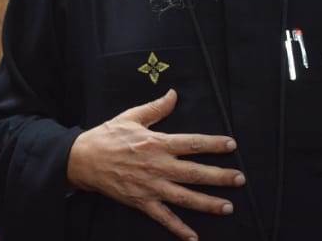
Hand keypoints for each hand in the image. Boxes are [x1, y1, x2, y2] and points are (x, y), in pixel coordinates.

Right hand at [66, 89, 244, 240]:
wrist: (81, 159)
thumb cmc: (106, 136)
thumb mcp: (130, 117)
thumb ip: (155, 108)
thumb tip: (174, 95)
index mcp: (156, 143)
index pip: (192, 143)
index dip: (213, 144)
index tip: (231, 145)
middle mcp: (158, 166)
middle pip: (195, 172)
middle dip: (220, 177)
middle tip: (240, 179)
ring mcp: (151, 186)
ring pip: (185, 197)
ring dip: (208, 203)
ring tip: (228, 207)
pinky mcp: (141, 201)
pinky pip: (164, 217)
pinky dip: (179, 228)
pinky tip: (194, 237)